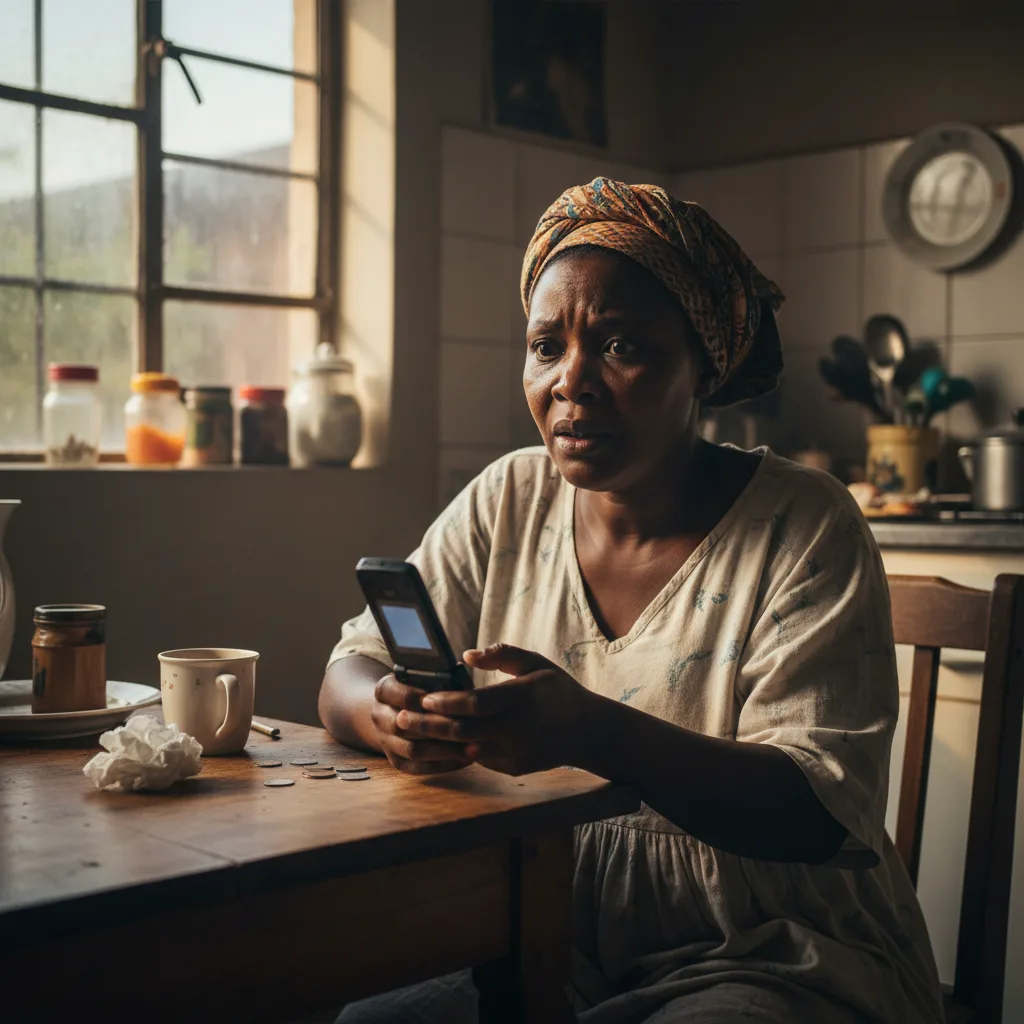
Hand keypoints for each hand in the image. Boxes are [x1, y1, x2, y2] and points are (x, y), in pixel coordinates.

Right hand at [370, 673, 472, 774]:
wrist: (394, 708)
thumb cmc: (419, 687)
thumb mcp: (422, 676)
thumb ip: (438, 680)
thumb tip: (466, 690)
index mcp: (384, 690)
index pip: (405, 697)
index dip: (429, 702)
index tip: (454, 704)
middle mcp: (379, 715)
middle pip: (406, 727)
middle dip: (439, 730)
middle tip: (469, 730)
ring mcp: (385, 740)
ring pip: (412, 750)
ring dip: (444, 751)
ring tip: (473, 748)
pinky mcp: (395, 760)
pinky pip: (417, 768)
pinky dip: (442, 765)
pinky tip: (465, 759)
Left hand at [397, 644, 595, 775]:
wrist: (589, 731)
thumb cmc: (558, 691)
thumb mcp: (536, 663)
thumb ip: (502, 655)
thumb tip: (466, 655)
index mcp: (521, 698)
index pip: (476, 703)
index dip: (447, 702)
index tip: (425, 697)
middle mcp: (518, 729)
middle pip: (463, 731)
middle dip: (428, 725)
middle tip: (401, 718)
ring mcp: (516, 751)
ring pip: (467, 749)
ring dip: (437, 743)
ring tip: (411, 733)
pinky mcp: (515, 767)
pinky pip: (480, 759)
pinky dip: (459, 751)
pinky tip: (438, 744)